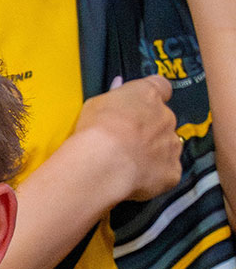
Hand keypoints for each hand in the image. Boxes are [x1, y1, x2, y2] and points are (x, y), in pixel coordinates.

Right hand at [73, 74, 181, 201]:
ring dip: (153, 154)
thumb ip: (114, 97)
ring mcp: (172, 145)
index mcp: (148, 95)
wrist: (103, 163)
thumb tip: (119, 88)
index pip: (160, 88)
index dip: (151, 98)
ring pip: (167, 147)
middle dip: (148, 131)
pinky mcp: (172, 171)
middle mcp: (166, 117)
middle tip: (125, 143)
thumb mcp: (96, 103)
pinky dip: (155, 177)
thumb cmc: (97, 130)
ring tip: (127, 165)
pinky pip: (167, 173)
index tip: (140, 106)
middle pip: (163, 121)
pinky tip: (136, 180)